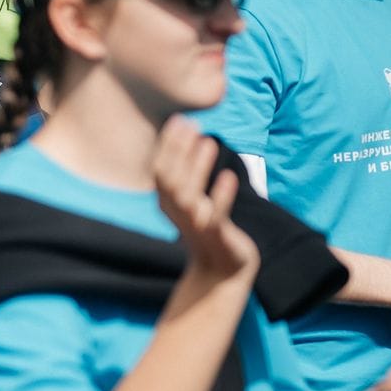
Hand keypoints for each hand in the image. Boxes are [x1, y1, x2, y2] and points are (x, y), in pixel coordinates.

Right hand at [154, 116, 257, 283]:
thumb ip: (188, 173)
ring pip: (188, 195)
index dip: (168, 145)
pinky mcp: (217, 236)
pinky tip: (229, 177)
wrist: (222, 270)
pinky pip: (216, 216)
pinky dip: (221, 197)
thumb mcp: (193, 201)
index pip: (160, 170)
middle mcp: (177, 212)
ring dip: (197, 168)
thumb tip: (192, 135)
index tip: (180, 119)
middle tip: (192, 124)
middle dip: (178, 150)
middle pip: (169, 179)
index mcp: (169, 202)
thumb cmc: (209, 229)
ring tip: (208, 142)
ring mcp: (195, 224)